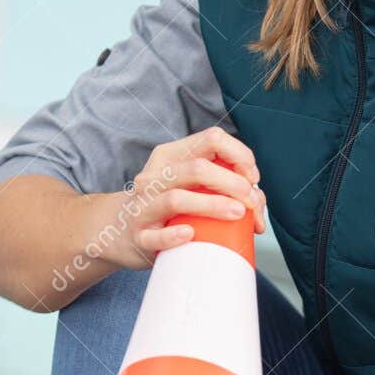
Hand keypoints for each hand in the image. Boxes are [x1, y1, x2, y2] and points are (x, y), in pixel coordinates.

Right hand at [112, 127, 266, 268]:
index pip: (211, 139)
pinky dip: (174, 235)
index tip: (253, 178)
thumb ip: (220, 185)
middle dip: (233, 183)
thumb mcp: (188, 185)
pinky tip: (190, 233)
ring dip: (212, 206)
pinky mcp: (139, 235)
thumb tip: (256, 201)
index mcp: (172, 156)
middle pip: (198, 168)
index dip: (238, 155)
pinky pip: (155, 235)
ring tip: (238, 214)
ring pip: (177, 199)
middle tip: (251, 202)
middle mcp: (155, 176)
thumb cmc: (166, 208)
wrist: (118, 230)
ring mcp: (143, 206)